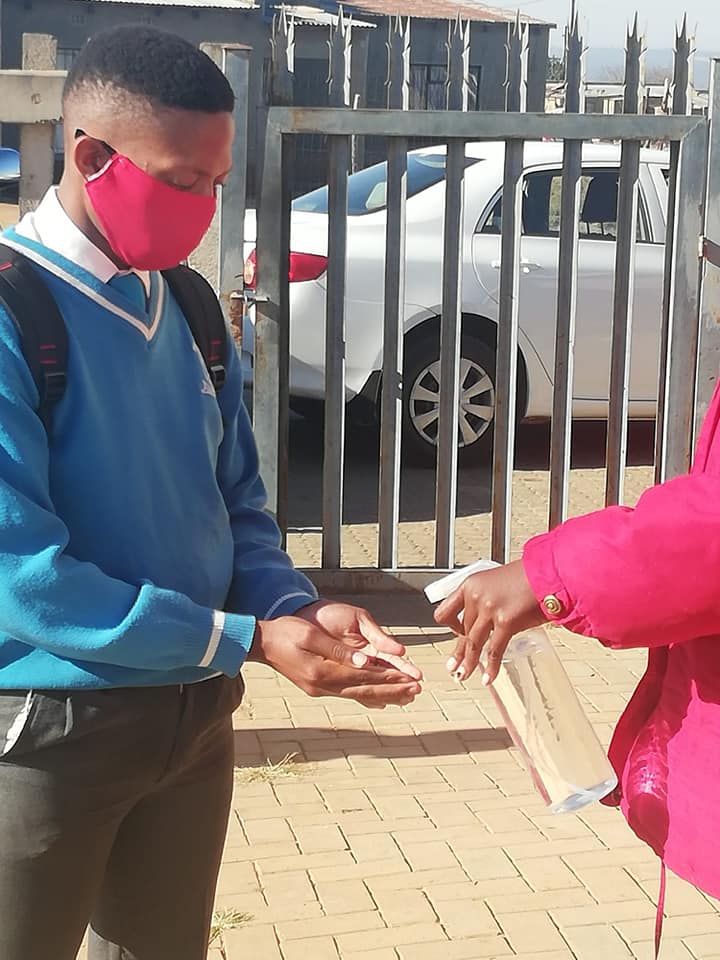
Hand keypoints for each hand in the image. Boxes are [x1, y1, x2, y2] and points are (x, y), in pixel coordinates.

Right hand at [249, 612, 421, 708]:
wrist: (262, 643)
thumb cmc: (285, 632)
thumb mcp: (311, 635)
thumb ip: (338, 650)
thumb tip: (365, 660)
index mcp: (323, 673)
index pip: (364, 676)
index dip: (389, 677)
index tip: (411, 678)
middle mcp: (323, 686)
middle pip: (365, 690)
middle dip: (392, 690)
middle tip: (417, 691)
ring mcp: (321, 690)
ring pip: (359, 695)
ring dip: (383, 695)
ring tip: (406, 696)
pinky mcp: (319, 687)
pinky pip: (349, 693)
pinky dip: (367, 695)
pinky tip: (381, 699)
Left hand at [433, 560, 544, 684]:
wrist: (549, 574)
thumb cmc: (529, 576)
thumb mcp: (496, 582)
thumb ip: (486, 599)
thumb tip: (484, 621)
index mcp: (470, 584)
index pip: (445, 610)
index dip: (448, 625)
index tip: (454, 633)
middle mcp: (476, 596)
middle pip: (462, 630)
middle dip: (461, 650)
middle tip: (454, 665)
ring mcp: (489, 609)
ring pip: (473, 643)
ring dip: (468, 663)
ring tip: (463, 675)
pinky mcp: (506, 621)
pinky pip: (494, 651)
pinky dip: (490, 668)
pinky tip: (488, 678)